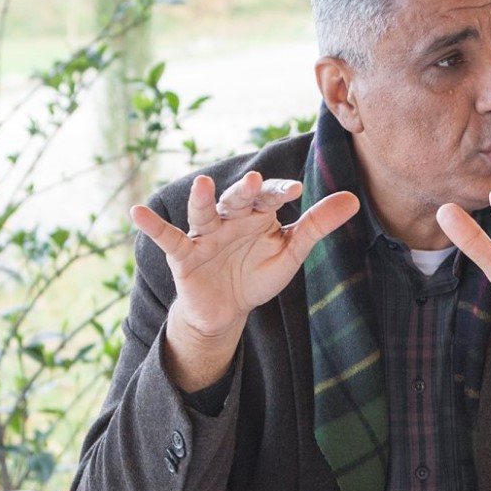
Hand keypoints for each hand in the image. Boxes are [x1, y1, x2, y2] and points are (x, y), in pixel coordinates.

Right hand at [131, 172, 359, 389]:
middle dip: (247, 191)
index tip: (295, 190)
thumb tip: (354, 199)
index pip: (270, 198)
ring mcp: (205, 234)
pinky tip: (136, 211)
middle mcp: (231, 218)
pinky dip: (152, 225)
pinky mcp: (184, 254)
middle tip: (257, 181)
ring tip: (203, 183)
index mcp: (258, 214)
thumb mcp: (291, 252)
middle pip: (238, 199)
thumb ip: (317, 225)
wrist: (226, 310)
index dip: (280, 193)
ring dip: (204, 199)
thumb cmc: (257, 273)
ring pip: (204, 212)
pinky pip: (168, 237)